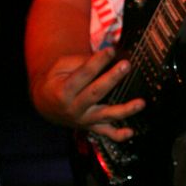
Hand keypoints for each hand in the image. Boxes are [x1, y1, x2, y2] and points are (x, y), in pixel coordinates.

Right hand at [30, 47, 144, 140]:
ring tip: (140, 103)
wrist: (45, 105)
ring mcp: (83, 120)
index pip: (83, 74)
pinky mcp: (91, 127)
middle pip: (96, 93)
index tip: (111, 50)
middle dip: (112, 78)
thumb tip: (104, 55)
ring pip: (106, 115)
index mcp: (63, 91)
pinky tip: (131, 132)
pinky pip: (105, 133)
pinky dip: (118, 135)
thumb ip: (80, 62)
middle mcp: (73, 108)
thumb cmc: (55, 81)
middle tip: (126, 65)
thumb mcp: (60, 67)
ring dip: (124, 110)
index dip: (97, 61)